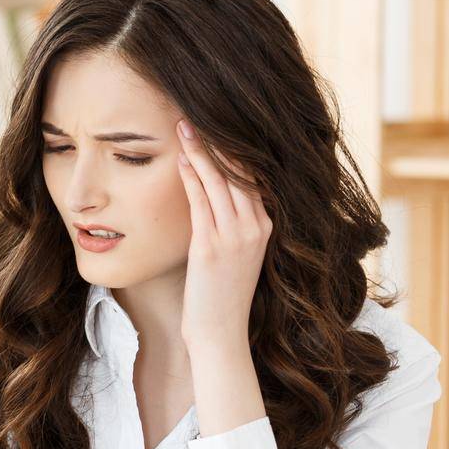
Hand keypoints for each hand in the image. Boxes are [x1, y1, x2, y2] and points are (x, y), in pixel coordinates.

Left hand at [176, 118, 270, 347]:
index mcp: (266, 227)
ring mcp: (236, 237)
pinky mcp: (212, 247)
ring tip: (185, 128)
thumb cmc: (221, 296)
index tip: (217, 127)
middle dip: (218, 142)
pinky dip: (193, 179)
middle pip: (239, 173)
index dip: (235, 151)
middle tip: (197, 116)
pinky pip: (202, 204)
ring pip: (221, 183)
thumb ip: (232, 227)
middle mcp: (256, 228)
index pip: (253, 178)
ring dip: (202, 153)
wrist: (220, 333)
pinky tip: (183, 161)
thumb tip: (215, 201)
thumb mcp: (235, 255)